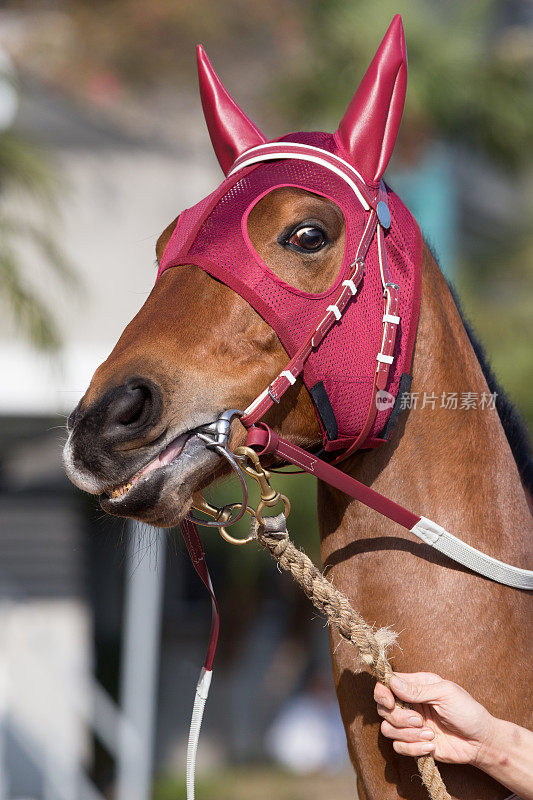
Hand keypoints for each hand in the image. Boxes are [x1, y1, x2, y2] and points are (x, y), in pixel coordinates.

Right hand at [374, 672, 494, 764]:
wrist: (480, 742)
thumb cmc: (467, 711)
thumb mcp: (445, 693)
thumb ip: (417, 689)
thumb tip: (392, 681)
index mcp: (416, 686)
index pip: (387, 684)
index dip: (382, 692)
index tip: (390, 702)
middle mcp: (409, 704)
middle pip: (383, 708)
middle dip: (398, 717)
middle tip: (419, 720)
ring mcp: (410, 725)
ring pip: (388, 729)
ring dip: (408, 734)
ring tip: (429, 734)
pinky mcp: (414, 743)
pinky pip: (399, 747)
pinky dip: (414, 748)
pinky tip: (431, 746)